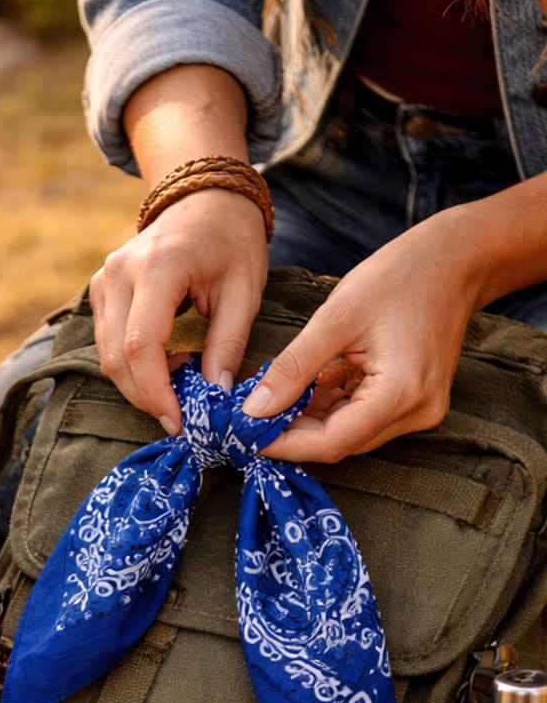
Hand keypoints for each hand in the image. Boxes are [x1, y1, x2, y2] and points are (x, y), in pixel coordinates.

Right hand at [90, 188, 268, 432]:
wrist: (204, 198)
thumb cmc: (232, 240)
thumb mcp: (245, 291)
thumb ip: (228, 344)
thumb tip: (215, 396)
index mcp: (158, 267)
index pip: (141, 345)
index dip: (156, 392)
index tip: (178, 422)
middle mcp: (119, 272)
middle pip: (116, 357)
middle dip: (146, 396)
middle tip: (180, 417)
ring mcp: (103, 280)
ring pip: (106, 355)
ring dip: (139, 383)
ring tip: (180, 384)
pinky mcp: (100, 289)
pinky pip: (107, 342)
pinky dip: (133, 365)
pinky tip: (168, 363)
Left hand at [243, 216, 478, 461]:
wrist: (456, 258)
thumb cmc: (401, 275)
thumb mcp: (336, 317)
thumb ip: (293, 368)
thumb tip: (254, 409)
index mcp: (401, 393)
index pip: (332, 442)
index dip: (284, 444)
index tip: (245, 435)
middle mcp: (416, 412)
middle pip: (341, 441)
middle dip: (293, 432)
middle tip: (251, 416)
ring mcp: (419, 409)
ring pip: (350, 431)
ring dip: (309, 420)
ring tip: (272, 398)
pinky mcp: (414, 400)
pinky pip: (364, 415)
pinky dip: (331, 406)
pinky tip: (305, 388)